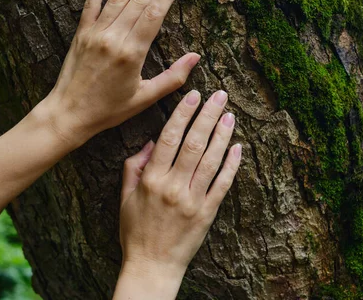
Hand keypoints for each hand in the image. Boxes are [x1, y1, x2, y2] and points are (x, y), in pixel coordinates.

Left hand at [38, 0, 199, 147]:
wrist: (68, 114)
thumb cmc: (108, 110)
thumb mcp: (145, 98)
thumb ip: (173, 78)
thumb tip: (195, 57)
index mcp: (132, 52)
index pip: (155, 12)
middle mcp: (114, 37)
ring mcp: (96, 32)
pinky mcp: (82, 33)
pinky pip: (91, 3)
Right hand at [114, 90, 241, 298]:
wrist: (152, 266)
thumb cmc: (135, 231)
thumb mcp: (125, 198)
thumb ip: (133, 167)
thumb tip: (149, 142)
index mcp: (151, 179)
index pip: (169, 137)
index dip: (182, 114)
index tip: (193, 96)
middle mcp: (173, 186)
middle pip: (194, 143)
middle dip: (208, 115)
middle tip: (220, 96)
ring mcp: (192, 200)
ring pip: (211, 160)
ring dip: (222, 135)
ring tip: (230, 115)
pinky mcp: (207, 213)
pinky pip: (222, 184)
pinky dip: (231, 165)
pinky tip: (237, 147)